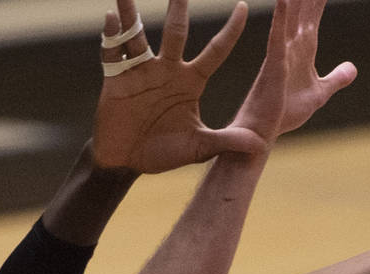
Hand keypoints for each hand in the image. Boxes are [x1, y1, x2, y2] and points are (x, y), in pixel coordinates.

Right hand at [92, 0, 265, 173]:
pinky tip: (110, 18)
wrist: (126, 162)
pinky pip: (113, 53)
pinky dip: (111, 35)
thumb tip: (259, 144)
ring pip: (137, 35)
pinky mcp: (116, 79)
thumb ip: (226, 142)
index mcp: (190, 81)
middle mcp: (167, 69)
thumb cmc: (163, 153)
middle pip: (176, 31)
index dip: (230, 31)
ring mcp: (140, 71)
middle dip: (179, 7)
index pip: (215, 51)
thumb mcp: (198, 147)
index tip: (243, 7)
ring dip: (131, 13)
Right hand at [232, 0, 356, 142]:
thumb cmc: (285, 112)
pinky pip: (278, 36)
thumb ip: (336, 78)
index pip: (314, 13)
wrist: (264, 131)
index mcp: (303, 48)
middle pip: (303, 6)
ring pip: (291, 14)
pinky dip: (281, 17)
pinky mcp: (274, 64)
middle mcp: (291, 44)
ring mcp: (281, 52)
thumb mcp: (320, 93)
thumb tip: (353, 68)